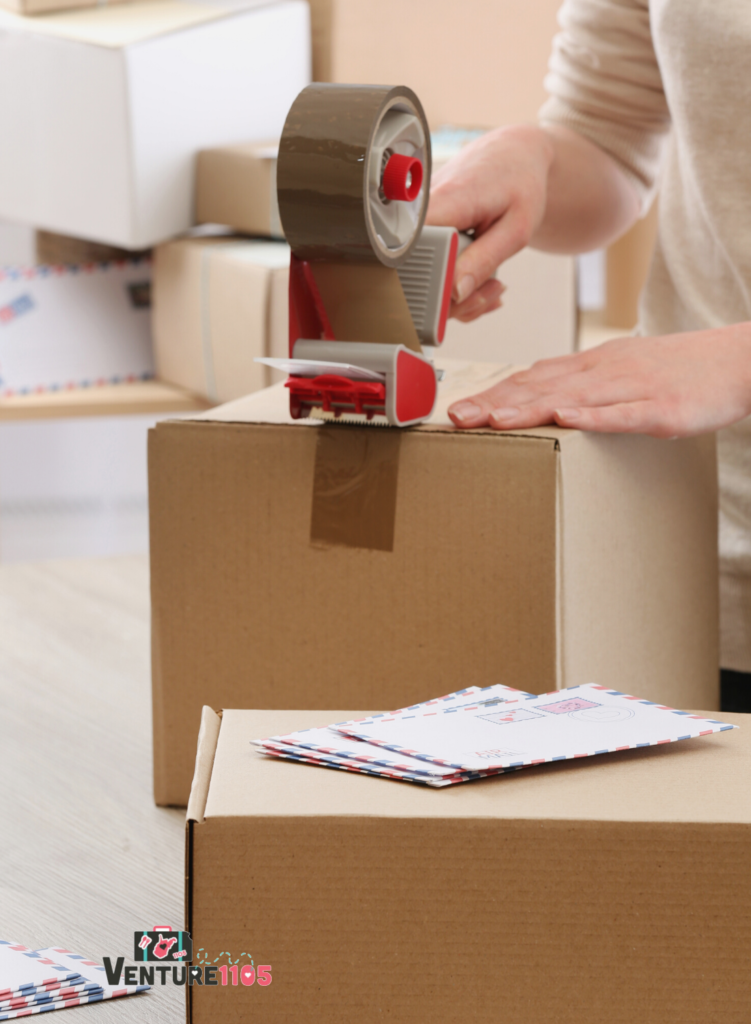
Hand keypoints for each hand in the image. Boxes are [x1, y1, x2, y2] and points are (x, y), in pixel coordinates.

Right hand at [426, 124, 639, 322]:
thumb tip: (455, 293)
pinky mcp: (421, 234)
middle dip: (455, 299)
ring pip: (423, 278)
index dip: (436, 284)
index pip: (415, 253)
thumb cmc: (520, 184)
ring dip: (460, 295)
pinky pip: (429, 270)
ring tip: (492, 284)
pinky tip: (480, 277)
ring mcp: (418, 224)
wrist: (513, 156)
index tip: (467, 294)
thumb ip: (484, 261)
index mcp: (444, 202)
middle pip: (416, 274)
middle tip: (491, 292)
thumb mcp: (516, 229)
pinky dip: (457, 284)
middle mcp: (421, 211)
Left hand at [447, 324, 750, 437]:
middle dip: (495, 401)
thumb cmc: (675, 370)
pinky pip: (625, 414)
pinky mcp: (662, 409)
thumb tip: (532, 394)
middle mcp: (604, 372)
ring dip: (530, 407)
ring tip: (493, 419)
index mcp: (591, 366)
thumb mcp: (618, 372)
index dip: (492, 393)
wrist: (736, 361)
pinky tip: (567, 419)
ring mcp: (632, 389)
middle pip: (541, 386)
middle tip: (456, 418)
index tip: (456, 409)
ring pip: (573, 397)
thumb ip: (577, 383)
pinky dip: (595, 416)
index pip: (531, 378)